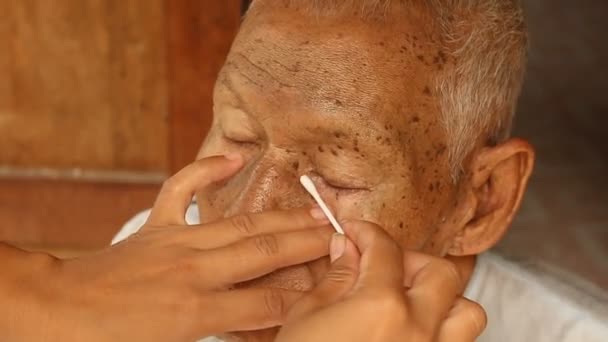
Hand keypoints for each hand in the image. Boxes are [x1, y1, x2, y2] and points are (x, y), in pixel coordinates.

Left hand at [4, 155, 332, 341]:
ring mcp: (175, 241)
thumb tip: (262, 326)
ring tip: (315, 209)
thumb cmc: (111, 341)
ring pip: (241, 224)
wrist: (59, 313)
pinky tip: (235, 158)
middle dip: (308, 244)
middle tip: (341, 235)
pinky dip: (208, 170)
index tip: (332, 285)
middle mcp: (193, 272)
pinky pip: (183, 189)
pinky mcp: (155, 226)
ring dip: (282, 216)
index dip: (304, 297)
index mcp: (197, 312)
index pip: (268, 304)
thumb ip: (224, 333)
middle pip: (265, 253)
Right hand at [276, 221, 486, 341]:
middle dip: (410, 259)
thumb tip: (346, 249)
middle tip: (381, 264)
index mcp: (381, 306)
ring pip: (467, 312)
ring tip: (410, 301)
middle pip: (440, 272)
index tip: (355, 232)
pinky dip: (442, 331)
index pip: (385, 249)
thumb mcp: (305, 318)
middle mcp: (418, 330)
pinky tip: (410, 332)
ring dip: (443, 299)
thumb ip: (334, 278)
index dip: (367, 232)